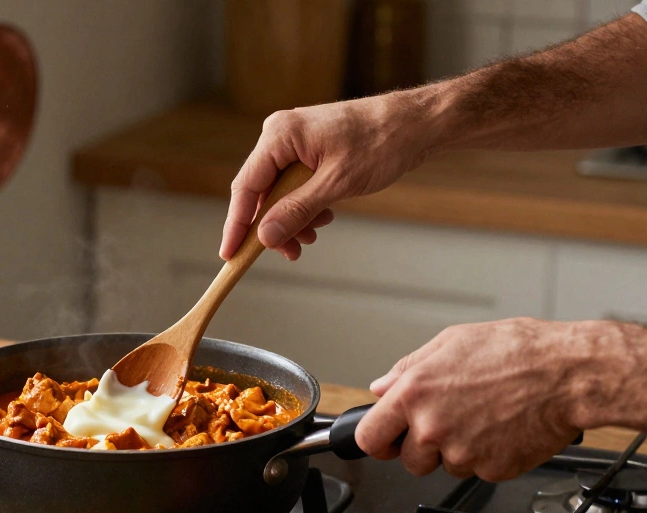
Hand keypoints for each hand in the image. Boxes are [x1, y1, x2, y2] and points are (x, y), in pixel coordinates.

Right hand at [220, 93, 434, 261]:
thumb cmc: (381, 142)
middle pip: (261, 192)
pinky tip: (323, 218)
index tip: (229, 254)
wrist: (417, 123)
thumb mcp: (336, 184)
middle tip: (289, 253)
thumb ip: (297, 211)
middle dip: (273, 226)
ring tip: (312, 237)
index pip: (246, 187)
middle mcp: (280, 136)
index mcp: (279, 135)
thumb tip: (265, 237)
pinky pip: (295, 185)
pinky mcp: (310, 151)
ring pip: (279, 192)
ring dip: (292, 219)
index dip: (237, 224)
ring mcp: (295, 142)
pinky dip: (305, 206)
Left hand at [354, 318, 589, 480]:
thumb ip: (408, 369)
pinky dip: (488, 456)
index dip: (377, 441)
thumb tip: (381, 387)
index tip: (385, 441)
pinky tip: (503, 429)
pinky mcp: (492, 470)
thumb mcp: (451, 342)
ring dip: (458, 451)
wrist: (569, 374)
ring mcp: (462, 453)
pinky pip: (478, 471)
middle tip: (450, 423)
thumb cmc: (517, 351)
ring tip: (484, 419)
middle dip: (423, 447)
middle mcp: (432, 427)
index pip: (370, 437)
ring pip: (445, 467)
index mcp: (413, 394)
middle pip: (408, 460)